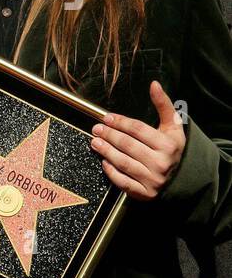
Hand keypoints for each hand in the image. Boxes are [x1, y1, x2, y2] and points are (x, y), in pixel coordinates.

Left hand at [90, 81, 185, 200]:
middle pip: (128, 145)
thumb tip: (154, 84)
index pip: (138, 130)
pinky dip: (111, 171)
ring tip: (95, 142)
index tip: (107, 118)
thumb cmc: (172, 148)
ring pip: (123, 162)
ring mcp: (153, 179)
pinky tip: (103, 161)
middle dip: (109, 135)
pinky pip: (123, 181)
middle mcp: (162, 162)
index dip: (120, 122)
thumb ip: (164, 105)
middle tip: (96, 128)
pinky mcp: (145, 193)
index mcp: (169, 144)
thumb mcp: (172, 127)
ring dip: (105, 151)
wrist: (182, 178)